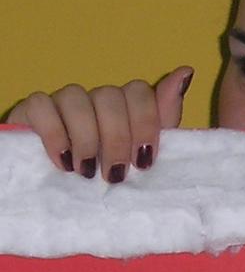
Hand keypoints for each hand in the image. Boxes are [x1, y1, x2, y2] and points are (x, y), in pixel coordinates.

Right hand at [6, 66, 193, 181]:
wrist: (63, 199)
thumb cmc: (110, 175)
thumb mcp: (142, 154)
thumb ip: (164, 117)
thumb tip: (187, 71)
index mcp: (126, 106)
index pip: (139, 91)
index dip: (145, 123)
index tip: (145, 161)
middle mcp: (96, 99)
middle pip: (110, 95)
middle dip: (116, 138)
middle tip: (116, 174)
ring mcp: (64, 102)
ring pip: (76, 96)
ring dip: (86, 137)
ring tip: (88, 172)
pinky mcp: (32, 111)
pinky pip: (41, 104)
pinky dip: (54, 133)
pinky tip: (63, 161)